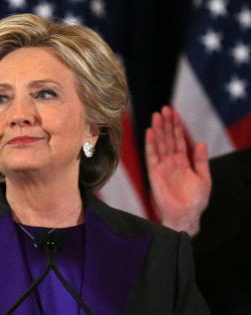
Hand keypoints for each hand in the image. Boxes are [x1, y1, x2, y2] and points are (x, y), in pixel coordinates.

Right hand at [145, 106, 211, 235]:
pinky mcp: (154, 172)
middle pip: (168, 138)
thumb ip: (201, 160)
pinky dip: (150, 144)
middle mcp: (171, 161)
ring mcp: (162, 166)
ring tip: (156, 116)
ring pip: (159, 144)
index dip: (177, 126)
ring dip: (158, 130)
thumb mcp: (204, 178)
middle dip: (166, 124)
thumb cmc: (195, 200)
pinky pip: (151, 155)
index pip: (179, 140)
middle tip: (164, 109)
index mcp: (183, 161)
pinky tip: (150, 132)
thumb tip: (201, 143)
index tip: (175, 113)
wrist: (185, 215)